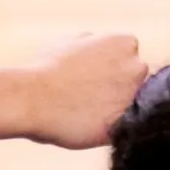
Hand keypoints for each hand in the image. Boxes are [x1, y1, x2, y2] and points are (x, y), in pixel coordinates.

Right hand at [24, 33, 150, 150]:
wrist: (33, 99)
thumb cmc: (46, 68)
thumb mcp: (68, 41)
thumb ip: (90, 42)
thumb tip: (94, 43)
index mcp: (126, 43)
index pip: (129, 58)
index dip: (110, 69)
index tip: (91, 77)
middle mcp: (137, 68)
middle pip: (135, 82)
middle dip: (118, 88)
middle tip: (88, 96)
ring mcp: (133, 98)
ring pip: (131, 106)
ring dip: (115, 109)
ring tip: (87, 112)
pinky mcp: (125, 125)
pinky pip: (123, 127)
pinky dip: (109, 128)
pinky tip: (88, 126)